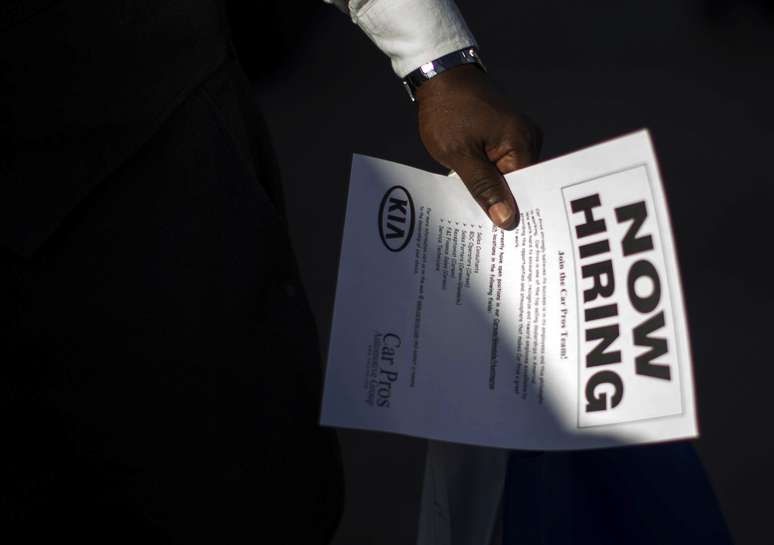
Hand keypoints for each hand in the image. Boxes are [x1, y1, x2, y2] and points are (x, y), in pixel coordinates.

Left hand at [415, 64, 541, 229]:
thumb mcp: (460, 154)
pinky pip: (501, 164)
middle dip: (503, 205)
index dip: (513, 213)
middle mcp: (528, 139)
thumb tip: (507, 218)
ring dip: (493, 191)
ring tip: (480, 217)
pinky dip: (489, 177)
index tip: (502, 238)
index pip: (527, 190)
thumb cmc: (447, 111)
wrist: (440, 75)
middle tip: (488, 234)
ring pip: (509, 176)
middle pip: (520, 185)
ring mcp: (518, 136)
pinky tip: (476, 192)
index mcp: (522, 143)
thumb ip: (483, 187)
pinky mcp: (505, 135)